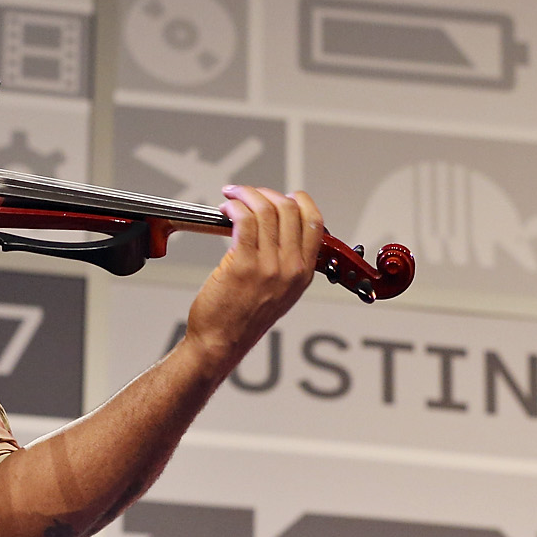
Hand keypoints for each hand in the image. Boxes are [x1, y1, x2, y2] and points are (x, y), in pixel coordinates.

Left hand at [181, 186, 322, 376]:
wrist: (221, 343)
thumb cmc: (243, 320)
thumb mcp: (281, 293)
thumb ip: (286, 263)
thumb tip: (278, 228)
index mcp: (304, 273)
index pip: (315, 222)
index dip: (299, 200)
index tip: (282, 195)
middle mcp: (291, 268)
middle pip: (289, 209)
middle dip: (266, 193)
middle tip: (247, 193)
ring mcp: (269, 267)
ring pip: (265, 210)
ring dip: (245, 195)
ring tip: (231, 197)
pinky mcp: (243, 265)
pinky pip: (244, 220)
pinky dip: (234, 207)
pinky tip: (225, 209)